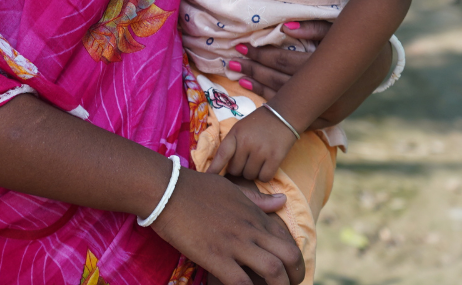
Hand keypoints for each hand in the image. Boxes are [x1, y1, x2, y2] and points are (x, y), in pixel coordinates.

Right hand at [152, 168, 304, 284]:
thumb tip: (282, 201)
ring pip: (274, 272)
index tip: (287, 270)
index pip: (288, 239)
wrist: (166, 188)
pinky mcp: (216, 257)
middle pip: (290, 257)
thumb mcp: (230, 188)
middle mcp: (249, 229)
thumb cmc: (194, 187)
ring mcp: (234, 243)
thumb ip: (256, 200)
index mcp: (253, 213)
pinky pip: (242, 283)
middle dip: (295, 276)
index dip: (293, 259)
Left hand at [208, 107, 297, 182]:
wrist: (282, 115)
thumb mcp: (240, 127)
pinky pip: (264, 177)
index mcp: (235, 134)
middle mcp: (246, 143)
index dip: (214, 167)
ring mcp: (261, 151)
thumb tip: (223, 165)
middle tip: (246, 161)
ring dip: (252, 173)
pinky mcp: (275, 158)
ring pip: (249, 175)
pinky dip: (264, 175)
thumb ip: (232, 143)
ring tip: (257, 161)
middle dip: (239, 169)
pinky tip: (266, 166)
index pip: (222, 154)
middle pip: (235, 170)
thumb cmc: (258, 122)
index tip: (208, 177)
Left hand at [232, 22, 392, 125]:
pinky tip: (257, 96)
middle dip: (253, 71)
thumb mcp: (337, 28)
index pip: (285, 63)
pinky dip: (276, 103)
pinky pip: (297, 113)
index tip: (241, 47)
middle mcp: (327, 94)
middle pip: (280, 82)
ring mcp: (328, 110)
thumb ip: (314, 28)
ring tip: (237, 77)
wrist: (380, 63)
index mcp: (328, 70)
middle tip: (231, 62)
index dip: (261, 55)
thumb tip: (287, 28)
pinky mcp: (329, 119)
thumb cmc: (354, 39)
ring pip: (286, 100)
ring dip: (258, 87)